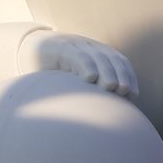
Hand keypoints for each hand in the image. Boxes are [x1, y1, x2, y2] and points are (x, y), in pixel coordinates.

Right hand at [18, 29, 138, 99]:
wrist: (30, 50)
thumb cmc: (55, 72)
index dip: (128, 76)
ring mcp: (76, 45)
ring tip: (110, 87)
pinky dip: (85, 65)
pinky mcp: (61, 48)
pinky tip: (89, 78)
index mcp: (97, 53)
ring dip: (107, 71)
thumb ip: (90, 91)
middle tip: (124, 92)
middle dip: (121, 74)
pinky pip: (77, 55)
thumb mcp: (75, 78)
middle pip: (112, 58)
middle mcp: (90, 47)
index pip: (119, 62)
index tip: (133, 95)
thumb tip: (105, 116)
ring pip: (97, 56)